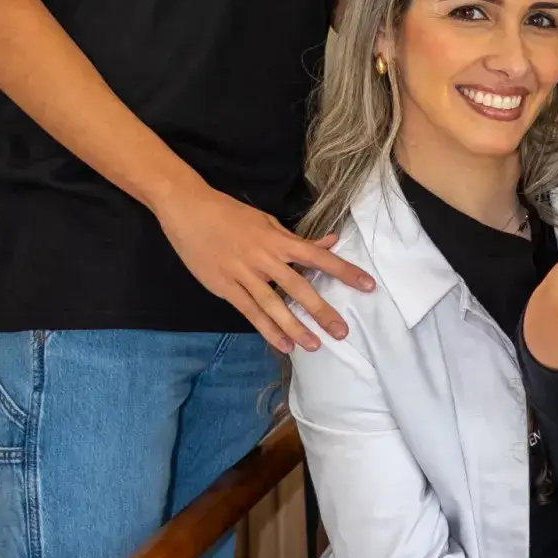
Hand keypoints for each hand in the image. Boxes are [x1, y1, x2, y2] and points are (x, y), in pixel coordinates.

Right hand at [153, 183, 374, 353]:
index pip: (319, 257)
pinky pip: (250, 312)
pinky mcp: (225, 288)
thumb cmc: (231, 214)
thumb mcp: (267, 221)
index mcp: (279, 240)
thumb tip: (330, 241)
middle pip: (299, 288)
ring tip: (314, 346)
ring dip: (295, 328)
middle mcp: (265, 259)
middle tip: (342, 331)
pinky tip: (283, 344)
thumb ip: (297, 237)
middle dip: (322, 311)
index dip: (344, 270)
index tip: (367, 284)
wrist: (190, 211)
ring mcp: (244, 275)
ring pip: (274, 306)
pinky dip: (267, 329)